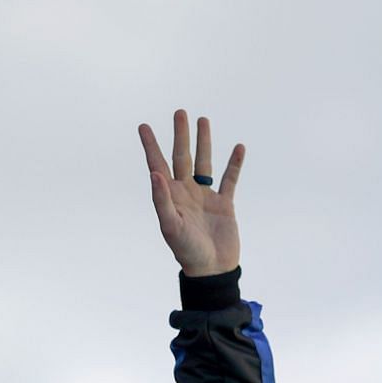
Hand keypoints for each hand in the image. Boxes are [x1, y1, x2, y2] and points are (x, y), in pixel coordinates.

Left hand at [138, 109, 243, 276]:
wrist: (213, 270)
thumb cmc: (188, 251)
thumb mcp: (171, 226)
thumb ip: (162, 200)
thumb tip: (155, 173)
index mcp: (170, 196)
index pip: (158, 165)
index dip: (150, 146)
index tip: (143, 126)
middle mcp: (186, 193)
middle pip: (181, 157)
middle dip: (180, 135)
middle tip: (180, 113)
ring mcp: (205, 197)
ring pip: (204, 163)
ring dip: (204, 143)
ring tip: (203, 120)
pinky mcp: (224, 204)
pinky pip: (230, 179)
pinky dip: (234, 164)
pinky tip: (238, 147)